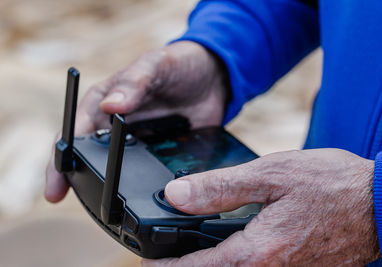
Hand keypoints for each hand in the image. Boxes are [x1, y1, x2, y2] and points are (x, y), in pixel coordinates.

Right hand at [45, 41, 227, 201]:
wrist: (213, 77)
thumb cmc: (176, 65)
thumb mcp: (154, 66)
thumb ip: (134, 84)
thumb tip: (109, 107)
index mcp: (105, 103)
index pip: (76, 133)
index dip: (61, 158)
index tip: (56, 184)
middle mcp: (116, 127)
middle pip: (90, 157)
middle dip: (79, 180)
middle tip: (75, 203)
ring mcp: (138, 142)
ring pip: (118, 170)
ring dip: (110, 187)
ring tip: (105, 211)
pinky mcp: (160, 152)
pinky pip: (149, 173)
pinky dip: (145, 186)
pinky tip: (146, 200)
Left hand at [143, 149, 379, 265]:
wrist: (379, 202)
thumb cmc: (331, 185)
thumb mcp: (270, 174)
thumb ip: (220, 187)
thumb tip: (178, 195)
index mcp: (257, 251)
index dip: (166, 266)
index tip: (146, 262)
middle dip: (186, 266)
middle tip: (166, 252)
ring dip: (209, 262)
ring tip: (192, 244)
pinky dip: (235, 259)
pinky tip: (230, 241)